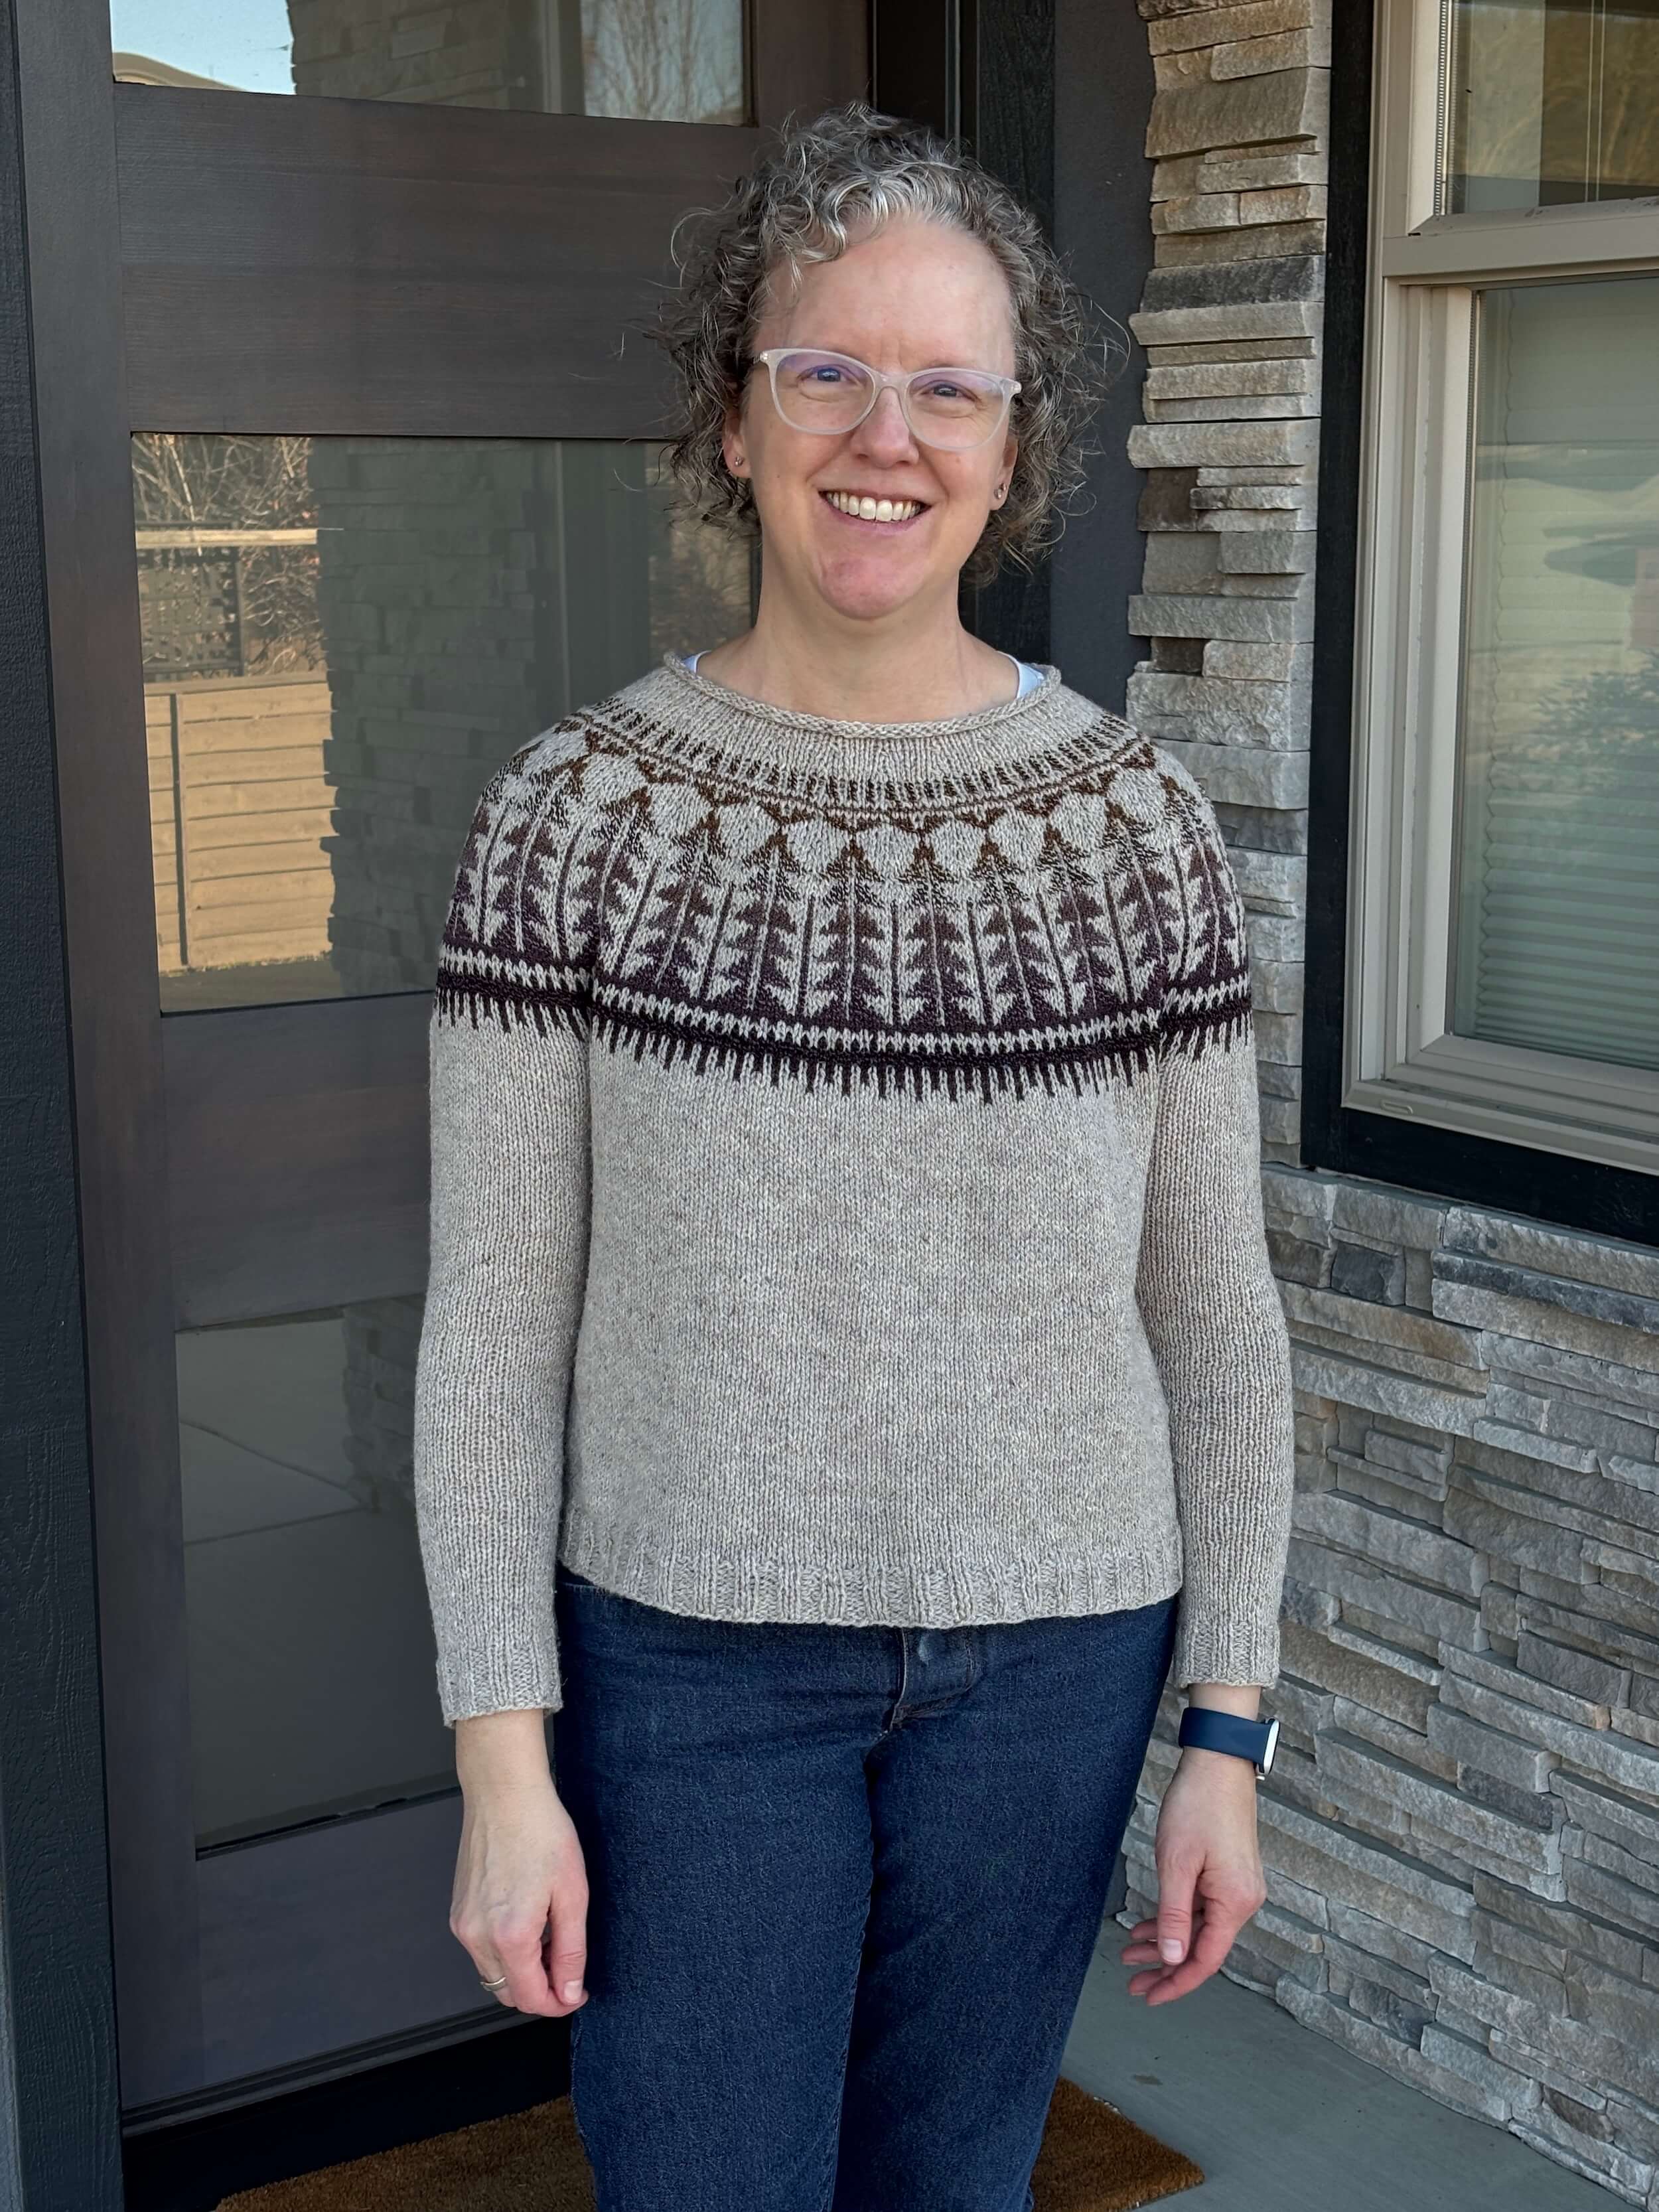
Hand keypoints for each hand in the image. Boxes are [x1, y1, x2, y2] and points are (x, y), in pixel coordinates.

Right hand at [450, 1716, 589, 2017]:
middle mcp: (477, 1936)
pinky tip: (528, 1920)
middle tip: (569, 1966)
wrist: (504, 1794)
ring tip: (550, 1936)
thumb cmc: (540, 1831)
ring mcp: (463, 1925)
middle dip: (540, 1990)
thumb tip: (569, 1991)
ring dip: (522, 1970)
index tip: (577, 1993)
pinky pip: (481, 1950)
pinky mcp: (458, 1912)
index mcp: (509, 1936)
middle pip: (508, 1993)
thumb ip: (571, 1950)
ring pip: (493, 1974)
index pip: (530, 1999)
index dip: (558, 2003)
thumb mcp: (573, 1893)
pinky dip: (505, 1951)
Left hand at [1119, 1747, 1266, 2004]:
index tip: (1150, 1996)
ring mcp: (1238, 1887)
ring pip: (1199, 1928)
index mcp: (1235, 1903)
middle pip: (1202, 1948)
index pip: (1205, 1960)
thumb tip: (1174, 1960)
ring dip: (1166, 1941)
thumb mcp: (1176, 1864)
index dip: (1176, 1983)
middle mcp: (1244, 1901)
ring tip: (1130, 1951)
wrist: (1219, 1763)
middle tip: (1133, 1981)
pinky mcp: (1230, 1875)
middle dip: (1165, 1966)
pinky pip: (1202, 1908)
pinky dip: (1175, 1918)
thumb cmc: (1198, 1806)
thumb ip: (1175, 1916)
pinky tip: (1149, 1924)